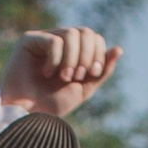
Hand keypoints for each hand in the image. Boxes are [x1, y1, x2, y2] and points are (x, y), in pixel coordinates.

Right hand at [0, 27, 120, 122]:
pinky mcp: (29, 40)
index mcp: (73, 51)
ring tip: (63, 76)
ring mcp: (44, 38)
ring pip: (71, 34)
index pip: (95, 37)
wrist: (28, 115)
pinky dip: (56, 60)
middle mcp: (60, 41)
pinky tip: (46, 73)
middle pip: (86, 31)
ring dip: (72, 59)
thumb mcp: (84, 88)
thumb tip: (119, 49)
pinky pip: (54, 41)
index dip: (99, 53)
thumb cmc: (52, 104)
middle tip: (76, 76)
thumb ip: (101, 70)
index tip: (93, 73)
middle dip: (86, 56)